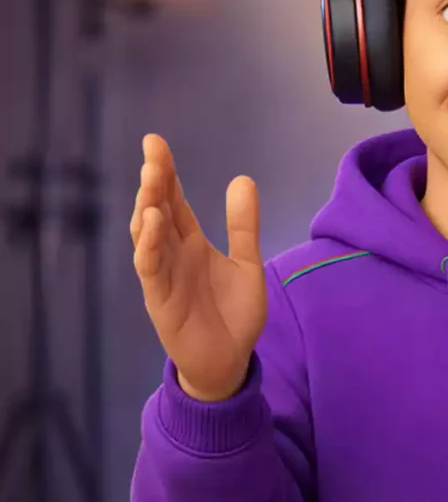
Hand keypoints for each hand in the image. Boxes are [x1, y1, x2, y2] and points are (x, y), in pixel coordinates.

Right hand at [131, 134, 265, 401]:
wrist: (231, 359)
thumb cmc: (233, 312)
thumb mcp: (247, 262)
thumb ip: (243, 225)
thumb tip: (243, 179)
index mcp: (191, 243)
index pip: (174, 200)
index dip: (166, 173)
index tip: (156, 142)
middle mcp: (172, 254)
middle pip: (157, 209)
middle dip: (154, 180)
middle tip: (153, 150)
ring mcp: (162, 275)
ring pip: (147, 234)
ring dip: (147, 206)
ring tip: (152, 178)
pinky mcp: (159, 299)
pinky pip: (149, 267)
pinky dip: (148, 244)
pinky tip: (152, 222)